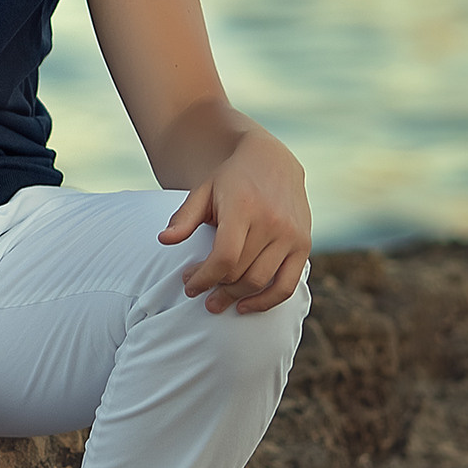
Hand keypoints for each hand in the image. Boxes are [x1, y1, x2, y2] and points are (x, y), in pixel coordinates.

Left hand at [162, 128, 309, 314]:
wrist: (272, 161)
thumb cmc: (230, 179)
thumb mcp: (203, 190)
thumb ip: (184, 217)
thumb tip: (163, 240)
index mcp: (244, 208)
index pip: (224, 257)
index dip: (204, 278)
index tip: (188, 286)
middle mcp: (272, 222)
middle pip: (240, 272)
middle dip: (215, 289)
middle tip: (198, 295)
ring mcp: (292, 235)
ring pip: (261, 282)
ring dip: (236, 297)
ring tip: (216, 303)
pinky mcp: (304, 245)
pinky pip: (287, 285)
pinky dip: (267, 302)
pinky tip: (245, 307)